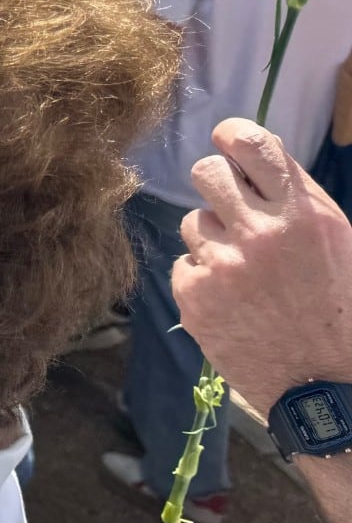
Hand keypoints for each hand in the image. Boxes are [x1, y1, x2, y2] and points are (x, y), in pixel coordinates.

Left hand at [173, 117, 351, 413]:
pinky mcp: (195, 295)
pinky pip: (185, 263)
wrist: (325, 385)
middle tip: (235, 209)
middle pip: (207, 172)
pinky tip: (234, 301)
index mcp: (305, 215)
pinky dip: (204, 278)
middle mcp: (262, 233)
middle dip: (218, 186)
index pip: (252, 143)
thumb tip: (255, 153)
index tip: (228, 142)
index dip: (232, 136)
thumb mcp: (337, 241)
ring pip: (194, 220)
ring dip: (214, 239)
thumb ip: (296, 197)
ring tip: (247, 271)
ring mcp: (224, 265)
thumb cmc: (339, 308)